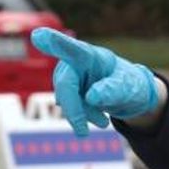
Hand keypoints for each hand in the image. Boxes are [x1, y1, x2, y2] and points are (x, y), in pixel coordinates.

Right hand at [30, 28, 159, 136]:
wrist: (128, 96)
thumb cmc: (129, 85)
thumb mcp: (128, 88)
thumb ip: (112, 90)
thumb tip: (91, 97)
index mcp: (91, 56)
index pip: (72, 48)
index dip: (54, 42)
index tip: (39, 35)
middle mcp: (75, 62)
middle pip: (65, 84)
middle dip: (74, 109)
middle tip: (83, 133)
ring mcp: (69, 76)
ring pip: (66, 100)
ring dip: (82, 115)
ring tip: (104, 121)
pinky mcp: (67, 90)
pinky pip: (68, 108)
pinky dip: (82, 117)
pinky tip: (99, 118)